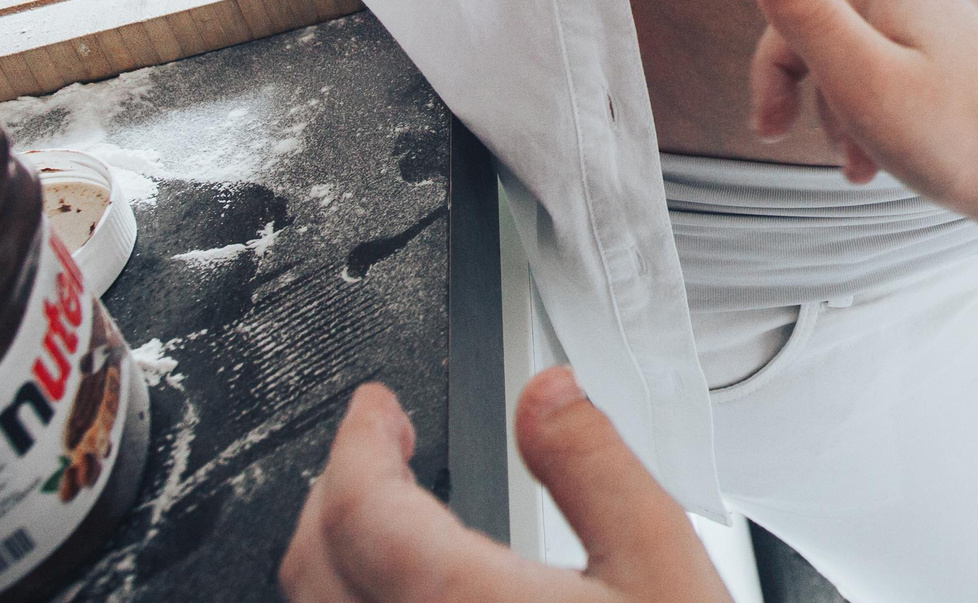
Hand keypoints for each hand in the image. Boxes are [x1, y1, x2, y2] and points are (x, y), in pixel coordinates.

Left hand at [279, 369, 731, 602]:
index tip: (375, 411)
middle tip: (377, 450)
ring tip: (384, 523)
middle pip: (314, 569)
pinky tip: (402, 601)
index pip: (360, 508)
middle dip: (336, 491)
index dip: (357, 441)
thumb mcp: (663, 569)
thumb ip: (597, 471)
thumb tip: (547, 395)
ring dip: (334, 560)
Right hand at [748, 0, 977, 226]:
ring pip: (841, 47)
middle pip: (818, 0)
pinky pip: (874, 75)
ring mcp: (927, 31)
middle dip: (784, 62)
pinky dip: (857, 116)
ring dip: (825, 102)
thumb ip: (812, 16)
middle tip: (771, 125)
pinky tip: (868, 165)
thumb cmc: (960, 136)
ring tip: (849, 161)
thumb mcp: (865, 79)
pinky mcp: (939, 67)